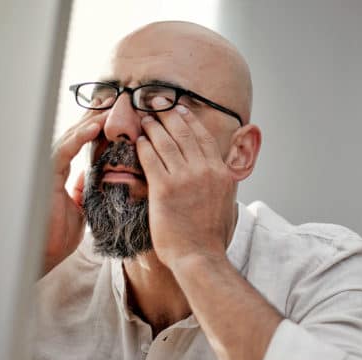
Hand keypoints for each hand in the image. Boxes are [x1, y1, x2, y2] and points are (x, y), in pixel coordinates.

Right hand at [42, 109, 107, 275]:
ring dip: (90, 120)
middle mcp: (52, 166)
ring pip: (69, 136)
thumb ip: (82, 189)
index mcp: (61, 172)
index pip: (79, 143)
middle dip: (95, 116)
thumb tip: (88, 176)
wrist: (44, 253)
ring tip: (110, 107)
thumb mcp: (79, 208)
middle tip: (115, 99)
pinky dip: (79, 137)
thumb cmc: (58, 234)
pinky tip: (95, 126)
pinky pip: (64, 150)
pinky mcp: (45, 175)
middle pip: (75, 134)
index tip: (116, 114)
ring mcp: (47, 169)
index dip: (96, 127)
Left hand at [136, 100, 236, 269]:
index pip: (203, 138)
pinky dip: (143, 146)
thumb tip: (216, 174)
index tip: (179, 109)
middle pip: (184, 133)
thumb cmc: (209, 237)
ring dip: (153, 126)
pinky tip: (137, 140)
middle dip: (168, 114)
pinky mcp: (165, 188)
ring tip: (144, 118)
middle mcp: (205, 171)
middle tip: (157, 102)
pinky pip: (151, 159)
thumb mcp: (224, 203)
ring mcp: (185, 178)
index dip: (189, 120)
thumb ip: (218, 183)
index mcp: (220, 173)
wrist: (200, 256)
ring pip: (166, 142)